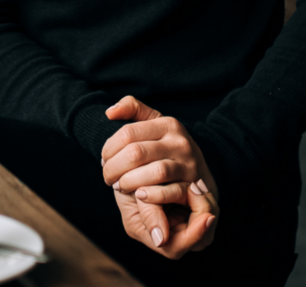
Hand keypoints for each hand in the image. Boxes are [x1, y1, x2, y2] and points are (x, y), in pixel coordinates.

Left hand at [100, 96, 217, 257]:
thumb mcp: (156, 125)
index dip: (109, 149)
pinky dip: (150, 195)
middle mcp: (180, 142)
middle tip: (107, 177)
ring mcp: (188, 165)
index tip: (104, 159)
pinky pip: (169, 192)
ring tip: (118, 186)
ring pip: (153, 172)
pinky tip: (138, 195)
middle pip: (136, 153)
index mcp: (169, 124)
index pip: (128, 133)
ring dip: (128, 182)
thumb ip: (134, 110)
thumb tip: (110, 112)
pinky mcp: (193, 187)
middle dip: (114, 168)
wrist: (201, 176)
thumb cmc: (169, 149)